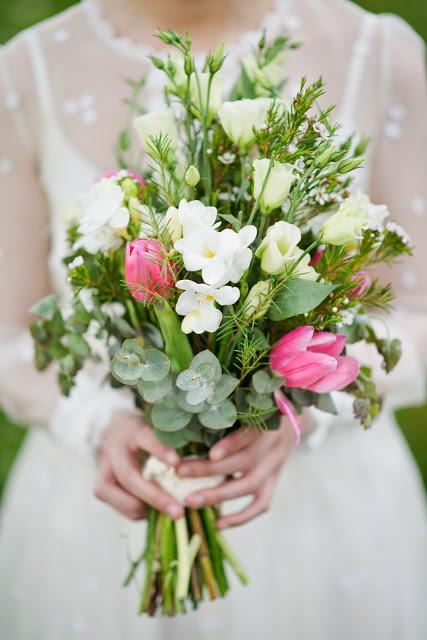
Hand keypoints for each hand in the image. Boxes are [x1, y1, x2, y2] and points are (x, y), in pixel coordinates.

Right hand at [94, 411, 183, 520]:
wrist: (114, 429)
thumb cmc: (144, 430)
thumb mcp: (156, 425)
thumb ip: (172, 439)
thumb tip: (202, 460)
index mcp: (131, 429)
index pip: (144, 437)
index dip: (159, 450)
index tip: (176, 463)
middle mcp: (114, 449)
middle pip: (130, 477)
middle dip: (155, 497)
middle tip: (178, 511)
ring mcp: (104, 468)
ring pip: (122, 496)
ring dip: (148, 509)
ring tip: (171, 513)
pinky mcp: (101, 487)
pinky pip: (121, 507)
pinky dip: (140, 512)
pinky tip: (156, 510)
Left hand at [176, 421, 295, 528]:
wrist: (288, 427)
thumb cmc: (256, 417)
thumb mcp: (247, 411)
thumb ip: (226, 419)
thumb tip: (187, 427)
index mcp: (265, 424)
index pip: (250, 434)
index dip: (232, 445)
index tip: (211, 454)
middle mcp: (272, 447)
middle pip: (244, 461)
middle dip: (210, 469)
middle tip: (180, 473)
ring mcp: (274, 467)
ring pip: (249, 485)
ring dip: (219, 495)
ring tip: (192, 501)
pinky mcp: (273, 483)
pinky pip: (260, 504)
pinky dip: (239, 517)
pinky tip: (218, 524)